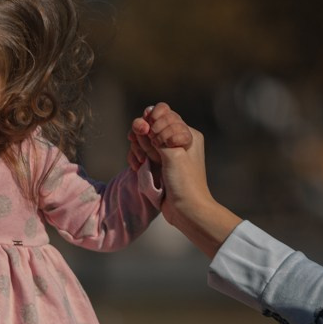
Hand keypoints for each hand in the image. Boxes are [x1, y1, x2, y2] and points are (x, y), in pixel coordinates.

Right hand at [127, 103, 241, 257]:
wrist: (186, 210)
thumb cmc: (185, 182)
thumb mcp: (175, 153)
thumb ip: (160, 133)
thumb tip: (148, 116)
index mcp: (186, 134)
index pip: (165, 113)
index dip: (154, 120)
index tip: (151, 133)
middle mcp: (176, 140)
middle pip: (151, 125)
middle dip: (143, 135)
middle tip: (146, 151)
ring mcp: (165, 153)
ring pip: (143, 139)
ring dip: (138, 148)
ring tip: (143, 162)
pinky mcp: (156, 164)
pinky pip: (140, 153)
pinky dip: (136, 158)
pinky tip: (138, 167)